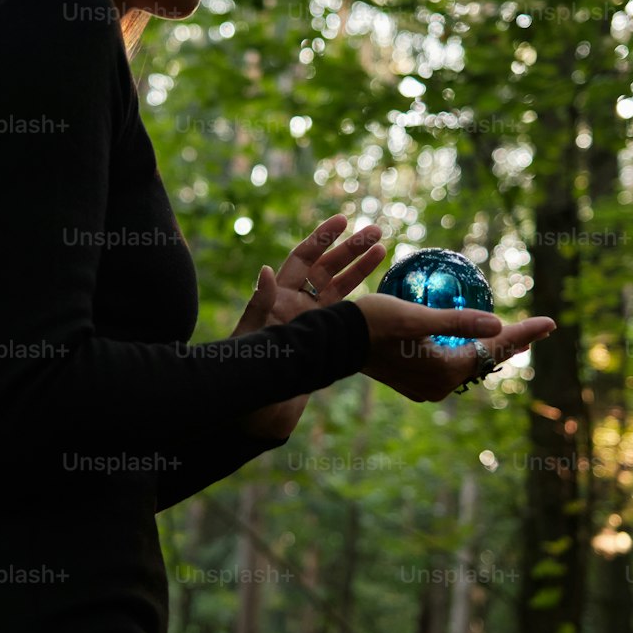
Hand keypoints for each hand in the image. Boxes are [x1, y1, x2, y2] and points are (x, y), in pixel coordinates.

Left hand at [229, 213, 385, 438]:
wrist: (257, 412)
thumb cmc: (248, 374)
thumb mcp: (252, 337)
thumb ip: (259, 306)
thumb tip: (265, 271)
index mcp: (278, 298)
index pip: (302, 259)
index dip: (322, 238)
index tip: (343, 220)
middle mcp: (297, 306)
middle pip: (327, 268)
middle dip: (351, 248)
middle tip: (377, 231)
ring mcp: (314, 324)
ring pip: (341, 288)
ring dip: (361, 268)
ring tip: (383, 247)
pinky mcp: (326, 343)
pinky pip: (347, 315)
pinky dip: (364, 302)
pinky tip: (383, 290)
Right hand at [354, 294, 555, 402]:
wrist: (333, 340)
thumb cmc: (372, 323)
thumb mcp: (416, 316)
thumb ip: (457, 321)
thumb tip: (498, 324)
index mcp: (444, 372)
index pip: (494, 350)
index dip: (524, 335)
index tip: (551, 322)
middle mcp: (438, 386)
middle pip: (485, 361)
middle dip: (511, 344)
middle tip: (539, 327)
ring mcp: (425, 385)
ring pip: (468, 364)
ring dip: (490, 348)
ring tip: (513, 334)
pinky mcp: (413, 378)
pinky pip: (451, 364)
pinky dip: (467, 350)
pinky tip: (473, 339)